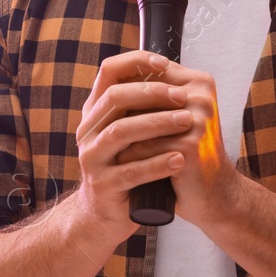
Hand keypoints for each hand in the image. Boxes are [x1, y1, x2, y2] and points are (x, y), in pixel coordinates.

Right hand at [73, 51, 192, 234]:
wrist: (107, 214)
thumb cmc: (127, 166)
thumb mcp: (130, 132)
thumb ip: (142, 106)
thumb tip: (174, 71)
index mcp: (95, 112)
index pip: (108, 72)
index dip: (135, 62)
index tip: (164, 64)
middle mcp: (88, 131)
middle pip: (115, 98)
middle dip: (152, 93)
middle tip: (183, 97)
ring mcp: (91, 159)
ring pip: (121, 132)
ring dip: (157, 124)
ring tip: (187, 123)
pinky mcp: (102, 186)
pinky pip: (130, 171)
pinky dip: (157, 164)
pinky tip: (179, 159)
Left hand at [113, 62, 238, 227]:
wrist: (213, 193)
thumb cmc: (187, 153)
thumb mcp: (174, 117)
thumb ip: (154, 95)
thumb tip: (110, 78)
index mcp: (199, 82)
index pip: (150, 69)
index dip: (125, 89)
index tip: (112, 111)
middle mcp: (201, 96)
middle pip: (141, 95)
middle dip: (120, 116)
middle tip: (108, 135)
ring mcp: (197, 120)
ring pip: (136, 121)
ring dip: (121, 139)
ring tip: (116, 152)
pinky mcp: (189, 146)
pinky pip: (142, 148)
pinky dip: (129, 160)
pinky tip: (127, 169)